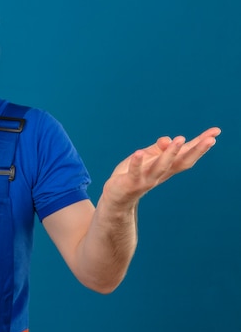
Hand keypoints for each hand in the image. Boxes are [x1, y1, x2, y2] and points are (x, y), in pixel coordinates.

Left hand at [102, 127, 220, 205]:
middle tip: (211, 139)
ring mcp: (147, 179)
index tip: (216, 133)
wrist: (117, 198)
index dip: (200, 145)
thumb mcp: (147, 158)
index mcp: (166, 167)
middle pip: (181, 162)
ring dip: (170, 153)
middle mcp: (161, 174)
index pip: (186, 154)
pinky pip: (134, 171)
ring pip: (161, 166)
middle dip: (196, 150)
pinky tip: (139, 152)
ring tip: (180, 139)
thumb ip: (158, 148)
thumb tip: (168, 139)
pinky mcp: (131, 182)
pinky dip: (137, 162)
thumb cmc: (134, 174)